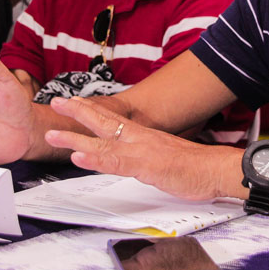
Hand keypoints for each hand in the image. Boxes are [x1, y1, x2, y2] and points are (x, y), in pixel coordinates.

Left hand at [44, 96, 242, 200]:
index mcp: (142, 135)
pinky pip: (114, 162)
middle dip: (77, 112)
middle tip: (56, 102)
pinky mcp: (144, 166)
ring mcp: (139, 150)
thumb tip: (133, 158)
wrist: (215, 169)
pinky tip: (78, 158)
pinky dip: (95, 159)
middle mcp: (138, 138)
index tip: (73, 101)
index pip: (112, 118)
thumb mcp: (163, 157)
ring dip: (74, 138)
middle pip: (102, 121)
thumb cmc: (193, 166)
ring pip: (101, 142)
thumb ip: (145, 155)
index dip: (91, 110)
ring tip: (53, 134)